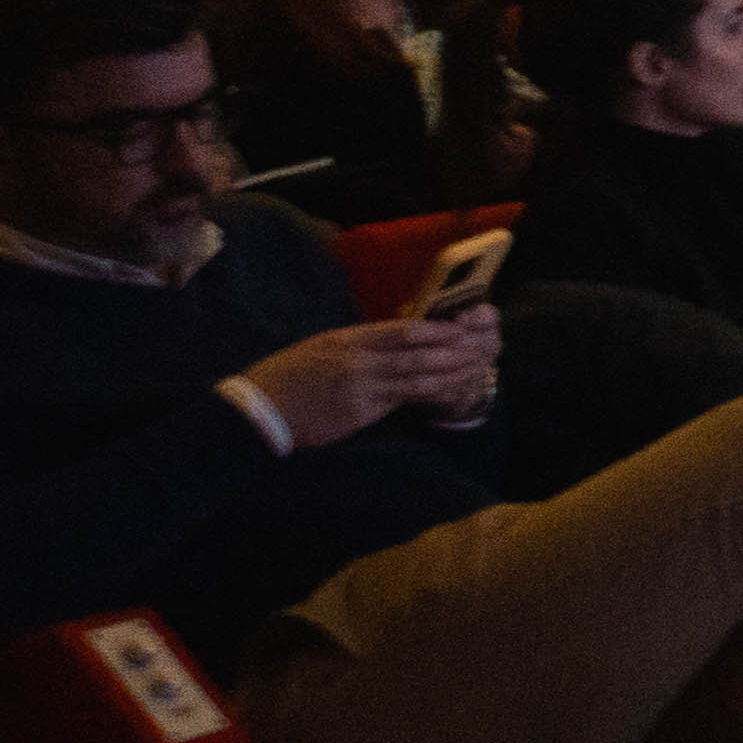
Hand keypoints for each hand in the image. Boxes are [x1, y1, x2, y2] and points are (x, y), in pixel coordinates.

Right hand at [237, 314, 499, 442]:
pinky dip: (427, 396)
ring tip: (473, 369)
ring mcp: (360, 389)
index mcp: (348, 340)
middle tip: (480, 349)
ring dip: (448, 375)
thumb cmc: (292, 374)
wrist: (263, 408)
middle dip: (452, 352)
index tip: (461, 328)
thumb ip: (360, 343)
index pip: (401, 331)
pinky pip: (399, 402)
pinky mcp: (360, 414)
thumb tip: (397, 338)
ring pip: (414, 380)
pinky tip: (447, 392)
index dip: (435, 330)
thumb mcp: (323, 346)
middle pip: (415, 355)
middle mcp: (357, 361)